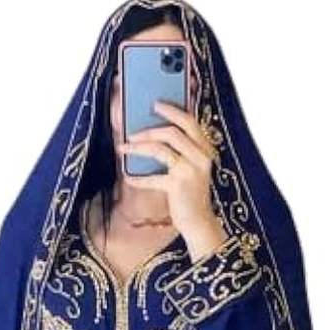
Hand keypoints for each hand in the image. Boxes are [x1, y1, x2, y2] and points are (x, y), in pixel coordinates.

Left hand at [118, 101, 227, 260]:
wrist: (200, 222)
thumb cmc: (192, 194)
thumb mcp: (192, 168)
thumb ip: (182, 150)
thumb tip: (153, 132)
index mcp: (206, 150)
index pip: (190, 122)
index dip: (172, 110)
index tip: (156, 104)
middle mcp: (201, 158)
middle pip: (172, 132)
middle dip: (149, 130)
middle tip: (132, 132)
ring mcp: (190, 172)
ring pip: (160, 149)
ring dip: (138, 148)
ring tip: (124, 148)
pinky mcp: (178, 186)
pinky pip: (152, 177)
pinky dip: (138, 178)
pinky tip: (128, 178)